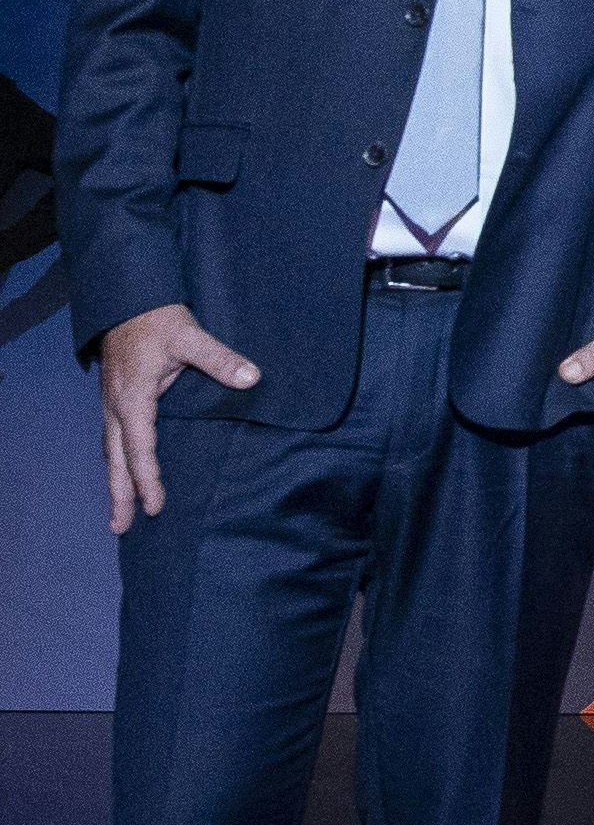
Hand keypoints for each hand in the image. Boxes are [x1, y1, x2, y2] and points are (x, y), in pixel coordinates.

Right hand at [98, 301, 259, 531]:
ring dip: (116, 482)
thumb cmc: (158, 318)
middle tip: (120, 528)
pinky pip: (114, 439)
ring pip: (111, 451)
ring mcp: (111, 403)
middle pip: (116, 459)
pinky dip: (117, 463)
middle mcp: (116, 406)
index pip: (140, 447)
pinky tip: (123, 475)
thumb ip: (220, 358)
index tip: (155, 506)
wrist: (128, 297)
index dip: (148, 478)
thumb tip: (251, 378)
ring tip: (119, 514)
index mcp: (133, 398)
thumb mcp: (190, 336)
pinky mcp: (115, 398)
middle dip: (119, 494)